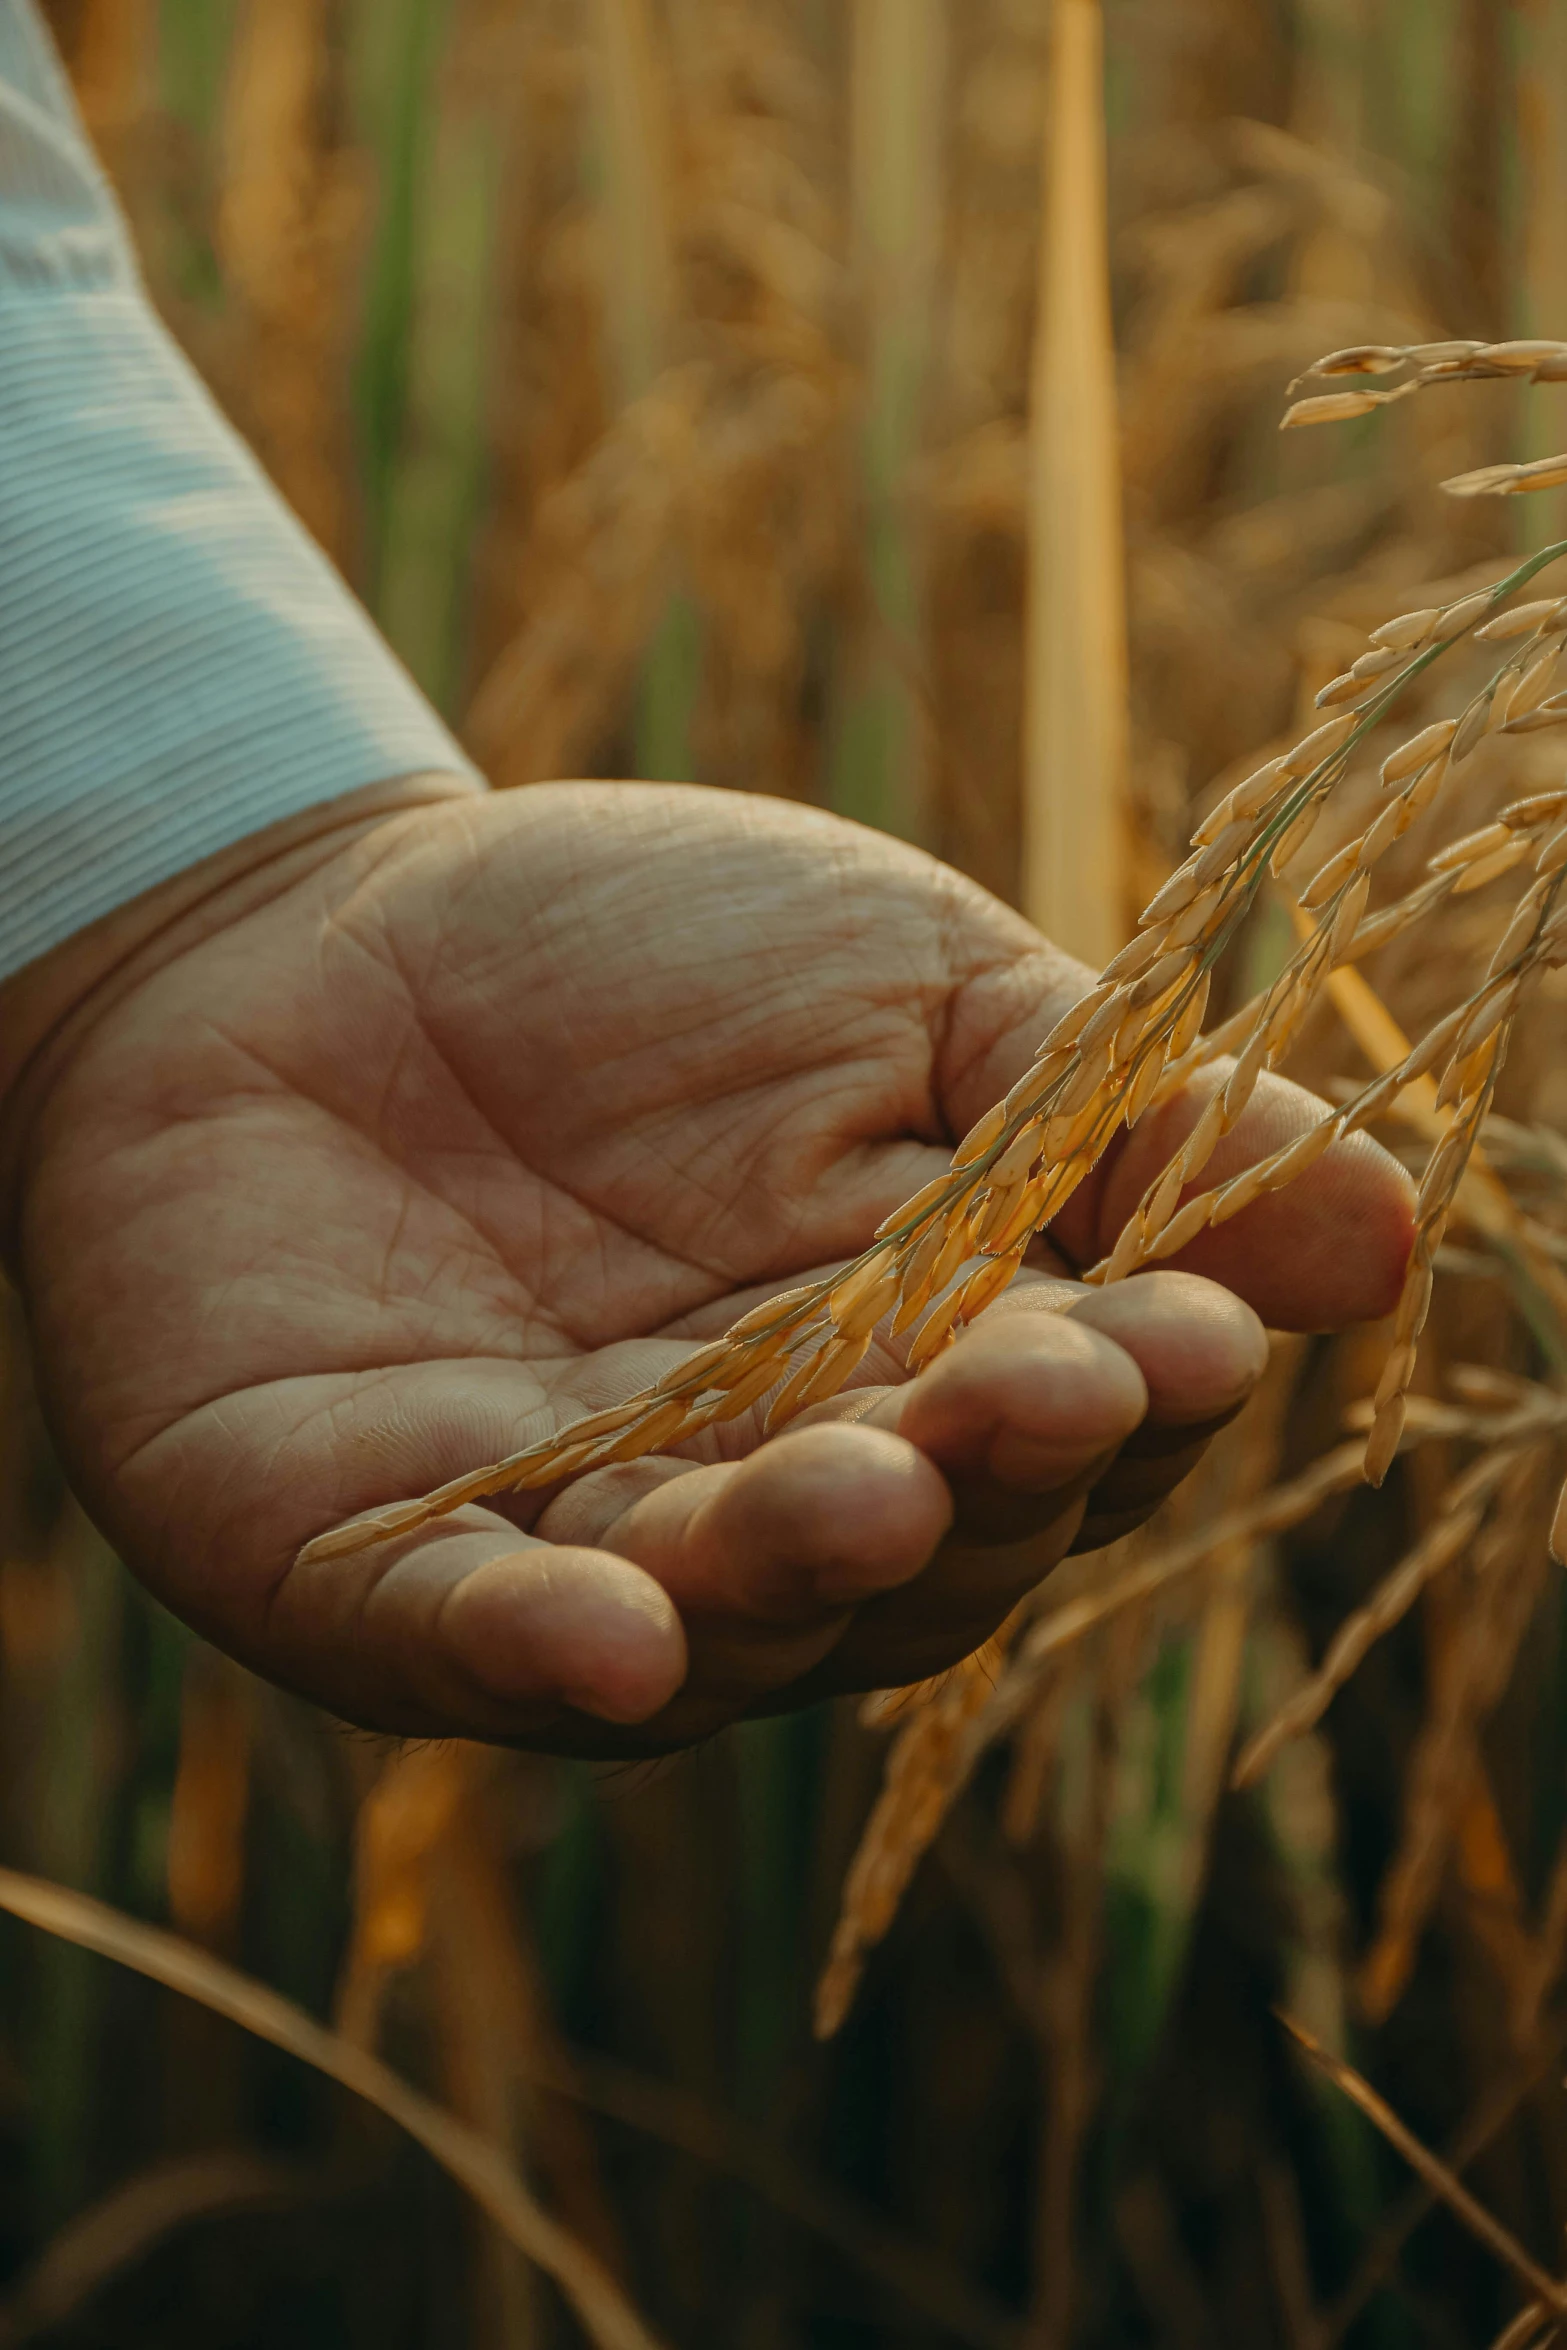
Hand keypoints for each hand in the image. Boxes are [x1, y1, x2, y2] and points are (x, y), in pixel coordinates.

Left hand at [1, 781, 1412, 1754]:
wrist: (306, 923)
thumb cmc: (632, 949)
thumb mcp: (905, 986)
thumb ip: (1102, 1109)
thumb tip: (1383, 1220)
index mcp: (919, 1359)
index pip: (1065, 1422)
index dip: (1131, 1391)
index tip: (1187, 1330)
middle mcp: (770, 1491)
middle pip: (919, 1552)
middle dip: (979, 1488)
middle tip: (1028, 1404)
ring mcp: (576, 1546)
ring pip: (721, 1616)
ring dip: (796, 1572)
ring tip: (860, 1497)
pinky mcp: (369, 1568)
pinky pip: (467, 1638)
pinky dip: (541, 1647)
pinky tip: (615, 1632)